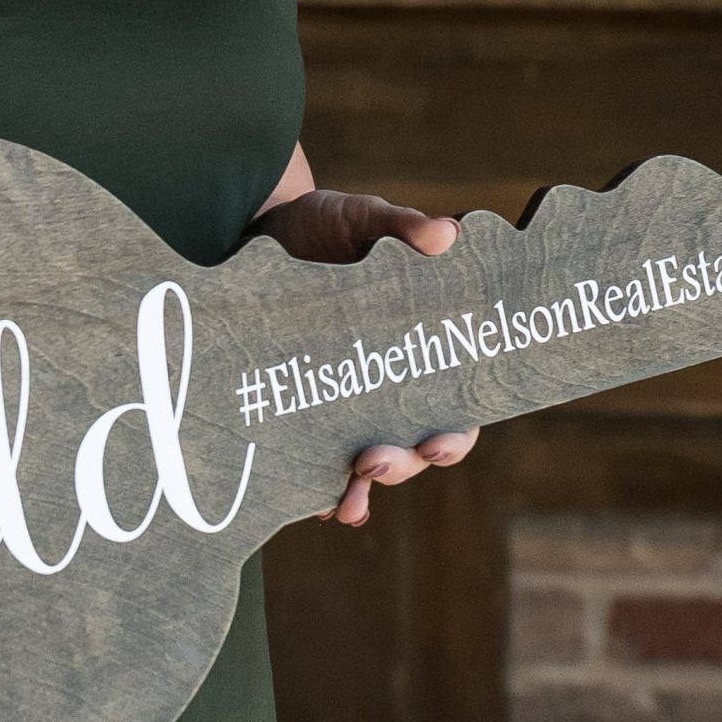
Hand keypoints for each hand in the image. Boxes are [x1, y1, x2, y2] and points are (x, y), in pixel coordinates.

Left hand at [247, 184, 480, 527]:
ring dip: (362, 488)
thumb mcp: (366, 219)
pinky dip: (319, 486)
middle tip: (374, 461)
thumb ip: (403, 227)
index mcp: (422, 348)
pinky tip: (314, 502)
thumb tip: (447, 233)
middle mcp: (391, 384)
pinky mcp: (305, 406)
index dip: (455, 435)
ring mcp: (347, 400)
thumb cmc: (332, 224)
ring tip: (348, 501)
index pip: (454, 406)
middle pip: (414, 448)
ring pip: (368, 463)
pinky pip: (317, 459)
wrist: (266, 228)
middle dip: (402, 464)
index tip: (438, 442)